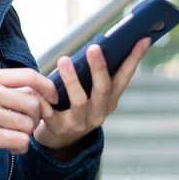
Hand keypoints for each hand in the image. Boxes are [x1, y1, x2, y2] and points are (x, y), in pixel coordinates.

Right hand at [0, 68, 58, 159]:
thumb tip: (30, 91)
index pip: (29, 76)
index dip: (47, 86)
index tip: (53, 97)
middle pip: (33, 102)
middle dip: (36, 117)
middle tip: (25, 125)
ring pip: (28, 124)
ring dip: (26, 134)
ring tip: (14, 138)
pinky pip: (20, 141)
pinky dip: (21, 147)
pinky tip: (12, 148)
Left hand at [32, 37, 151, 158]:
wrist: (58, 140)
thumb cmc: (75, 106)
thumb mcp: (91, 93)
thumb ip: (94, 74)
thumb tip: (98, 45)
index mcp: (110, 101)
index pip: (125, 77)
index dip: (134, 58)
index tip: (143, 39)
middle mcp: (98, 113)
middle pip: (103, 88)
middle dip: (99, 67)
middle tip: (94, 47)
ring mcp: (79, 122)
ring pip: (79, 100)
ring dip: (72, 80)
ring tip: (64, 60)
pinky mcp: (58, 128)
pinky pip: (49, 113)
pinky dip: (43, 99)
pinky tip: (36, 87)